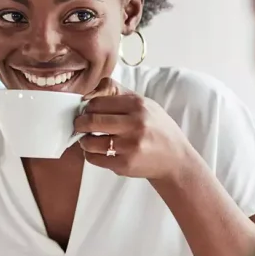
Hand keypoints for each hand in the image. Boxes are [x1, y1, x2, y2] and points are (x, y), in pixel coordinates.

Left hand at [74, 78, 193, 179]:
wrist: (176, 159)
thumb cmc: (157, 129)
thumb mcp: (146, 104)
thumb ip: (119, 94)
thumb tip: (92, 90)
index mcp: (138, 105)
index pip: (97, 102)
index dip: (87, 107)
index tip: (85, 112)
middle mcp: (135, 124)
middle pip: (91, 120)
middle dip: (79, 123)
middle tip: (79, 125)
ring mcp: (130, 146)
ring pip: (90, 142)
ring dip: (84, 141)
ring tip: (87, 139)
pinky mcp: (125, 164)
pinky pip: (95, 159)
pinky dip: (90, 155)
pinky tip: (97, 152)